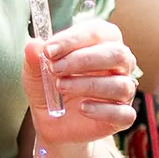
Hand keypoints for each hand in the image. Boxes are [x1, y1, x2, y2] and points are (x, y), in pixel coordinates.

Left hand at [21, 12, 138, 157]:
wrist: (53, 125)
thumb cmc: (48, 90)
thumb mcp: (34, 73)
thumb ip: (34, 58)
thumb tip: (34, 45)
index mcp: (100, 44)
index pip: (100, 32)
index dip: (76, 39)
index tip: (49, 49)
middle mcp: (118, 65)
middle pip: (119, 54)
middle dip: (85, 60)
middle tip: (57, 70)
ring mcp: (124, 91)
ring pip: (121, 84)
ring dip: (89, 85)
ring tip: (63, 90)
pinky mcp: (123, 116)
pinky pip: (123, 111)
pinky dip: (101, 109)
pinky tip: (81, 109)